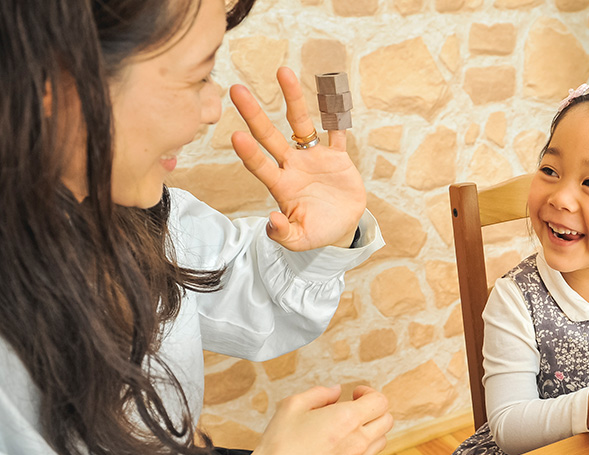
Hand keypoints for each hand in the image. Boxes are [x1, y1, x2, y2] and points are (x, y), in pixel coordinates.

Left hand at [230, 67, 364, 250]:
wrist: (343, 227)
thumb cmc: (317, 232)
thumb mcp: (300, 240)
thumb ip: (284, 234)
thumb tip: (271, 222)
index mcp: (281, 186)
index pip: (261, 166)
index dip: (250, 153)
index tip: (236, 137)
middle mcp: (293, 166)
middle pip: (270, 136)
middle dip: (254, 114)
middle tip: (236, 90)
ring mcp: (314, 158)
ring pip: (301, 124)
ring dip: (293, 99)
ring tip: (282, 71)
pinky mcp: (337, 157)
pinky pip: (336, 132)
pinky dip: (335, 115)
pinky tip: (330, 92)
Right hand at [249, 385, 390, 454]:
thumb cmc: (280, 445)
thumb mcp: (293, 405)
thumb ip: (319, 393)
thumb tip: (335, 391)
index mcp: (347, 419)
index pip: (380, 402)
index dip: (370, 392)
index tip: (356, 393)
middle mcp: (357, 441)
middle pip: (387, 420)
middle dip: (375, 410)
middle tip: (357, 407)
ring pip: (382, 441)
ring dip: (372, 429)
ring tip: (351, 427)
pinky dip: (361, 447)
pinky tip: (340, 445)